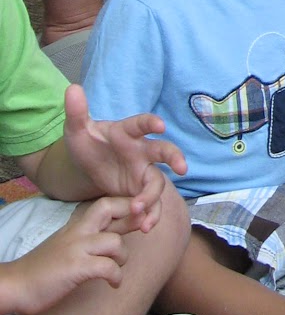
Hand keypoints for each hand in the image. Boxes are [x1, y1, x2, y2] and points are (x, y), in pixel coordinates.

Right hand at [3, 198, 139, 314]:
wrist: (15, 285)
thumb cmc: (43, 268)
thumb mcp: (66, 245)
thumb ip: (88, 236)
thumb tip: (113, 234)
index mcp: (76, 225)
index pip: (106, 203)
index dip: (127, 206)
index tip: (139, 218)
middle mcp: (77, 231)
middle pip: (109, 206)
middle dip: (131, 215)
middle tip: (142, 229)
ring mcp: (76, 248)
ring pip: (115, 242)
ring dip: (122, 258)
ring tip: (116, 270)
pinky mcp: (76, 268)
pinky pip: (108, 267)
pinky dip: (116, 277)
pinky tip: (113, 284)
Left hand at [64, 85, 184, 231]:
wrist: (88, 166)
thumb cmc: (88, 143)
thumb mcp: (77, 130)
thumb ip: (77, 112)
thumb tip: (72, 88)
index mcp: (128, 132)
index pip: (142, 124)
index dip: (152, 123)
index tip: (160, 126)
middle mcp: (141, 151)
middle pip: (164, 151)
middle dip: (175, 157)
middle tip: (182, 168)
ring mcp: (143, 172)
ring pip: (158, 183)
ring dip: (153, 198)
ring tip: (141, 213)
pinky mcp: (139, 192)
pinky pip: (151, 204)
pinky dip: (149, 215)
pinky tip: (142, 226)